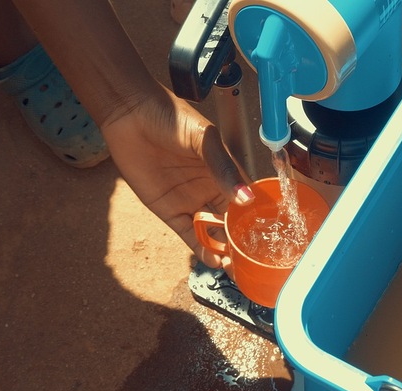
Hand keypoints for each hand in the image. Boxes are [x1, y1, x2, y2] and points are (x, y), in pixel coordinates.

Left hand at [100, 84, 253, 267]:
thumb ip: (222, 167)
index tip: (272, 237)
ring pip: (213, 233)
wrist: (130, 114)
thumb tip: (245, 198)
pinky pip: (188, 235)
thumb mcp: (203, 138)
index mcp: (226, 172)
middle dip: (243, 241)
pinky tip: (214, 259)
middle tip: (256, 261)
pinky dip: (202, 249)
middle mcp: (211, 189)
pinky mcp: (168, 210)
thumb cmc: (170, 117)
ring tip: (237, 266)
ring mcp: (190, 201)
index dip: (259, 218)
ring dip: (225, 249)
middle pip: (232, 222)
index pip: (248, 201)